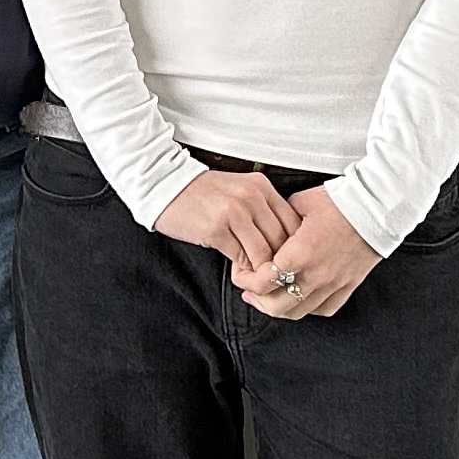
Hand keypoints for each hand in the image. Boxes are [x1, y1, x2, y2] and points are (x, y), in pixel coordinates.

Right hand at [152, 165, 299, 274]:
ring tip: (254, 274)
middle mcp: (251, 197)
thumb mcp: (239, 191)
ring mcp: (234, 212)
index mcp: (261, 186)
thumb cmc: (201, 192)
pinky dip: (242, 269)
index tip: (287, 259)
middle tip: (273, 273)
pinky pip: (241, 258)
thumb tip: (283, 243)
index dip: (293, 247)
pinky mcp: (216, 229)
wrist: (165, 185)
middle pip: (282, 241)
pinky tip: (238, 269)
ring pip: (264, 253)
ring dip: (260, 269)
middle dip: (279, 262)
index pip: (293, 223)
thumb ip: (262, 210)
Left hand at [234, 187, 381, 320]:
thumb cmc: (341, 202)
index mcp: (301, 253)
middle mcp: (316, 274)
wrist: (377, 208)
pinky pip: (324, 309)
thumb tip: (266, 227)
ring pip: (299, 312)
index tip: (242, 274)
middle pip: (277, 305)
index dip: (246, 281)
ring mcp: (333, 284)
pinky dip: (308, 308)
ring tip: (268, 299)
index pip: (264, 282)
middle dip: (257, 300)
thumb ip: (280, 220)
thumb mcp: (300, 203)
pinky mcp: (347, 286)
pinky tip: (299, 300)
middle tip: (249, 291)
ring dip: (279, 308)